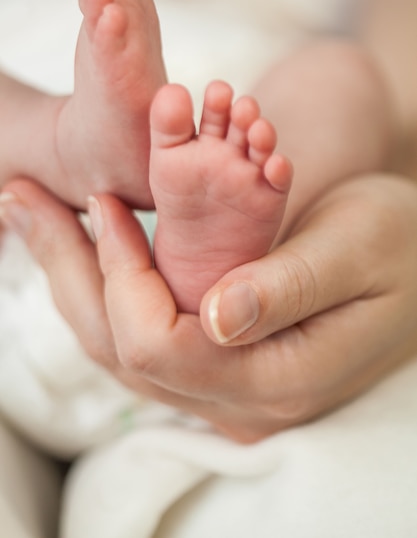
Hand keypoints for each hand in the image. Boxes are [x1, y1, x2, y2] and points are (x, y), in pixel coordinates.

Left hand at [1, 174, 416, 441]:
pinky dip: (105, 286)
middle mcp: (243, 400)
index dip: (123, 273)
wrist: (413, 260)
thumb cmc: (400, 246)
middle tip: (21, 200)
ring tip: (35, 216)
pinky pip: (142, 334)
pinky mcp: (219, 363)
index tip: (106, 203)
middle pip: (122, 350)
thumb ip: (290, 287)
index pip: (162, 344)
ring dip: (74, 278)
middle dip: (68, 270)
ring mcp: (226, 388)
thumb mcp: (359, 247)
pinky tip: (83, 245)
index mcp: (280, 378)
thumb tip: (216, 317)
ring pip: (121, 346)